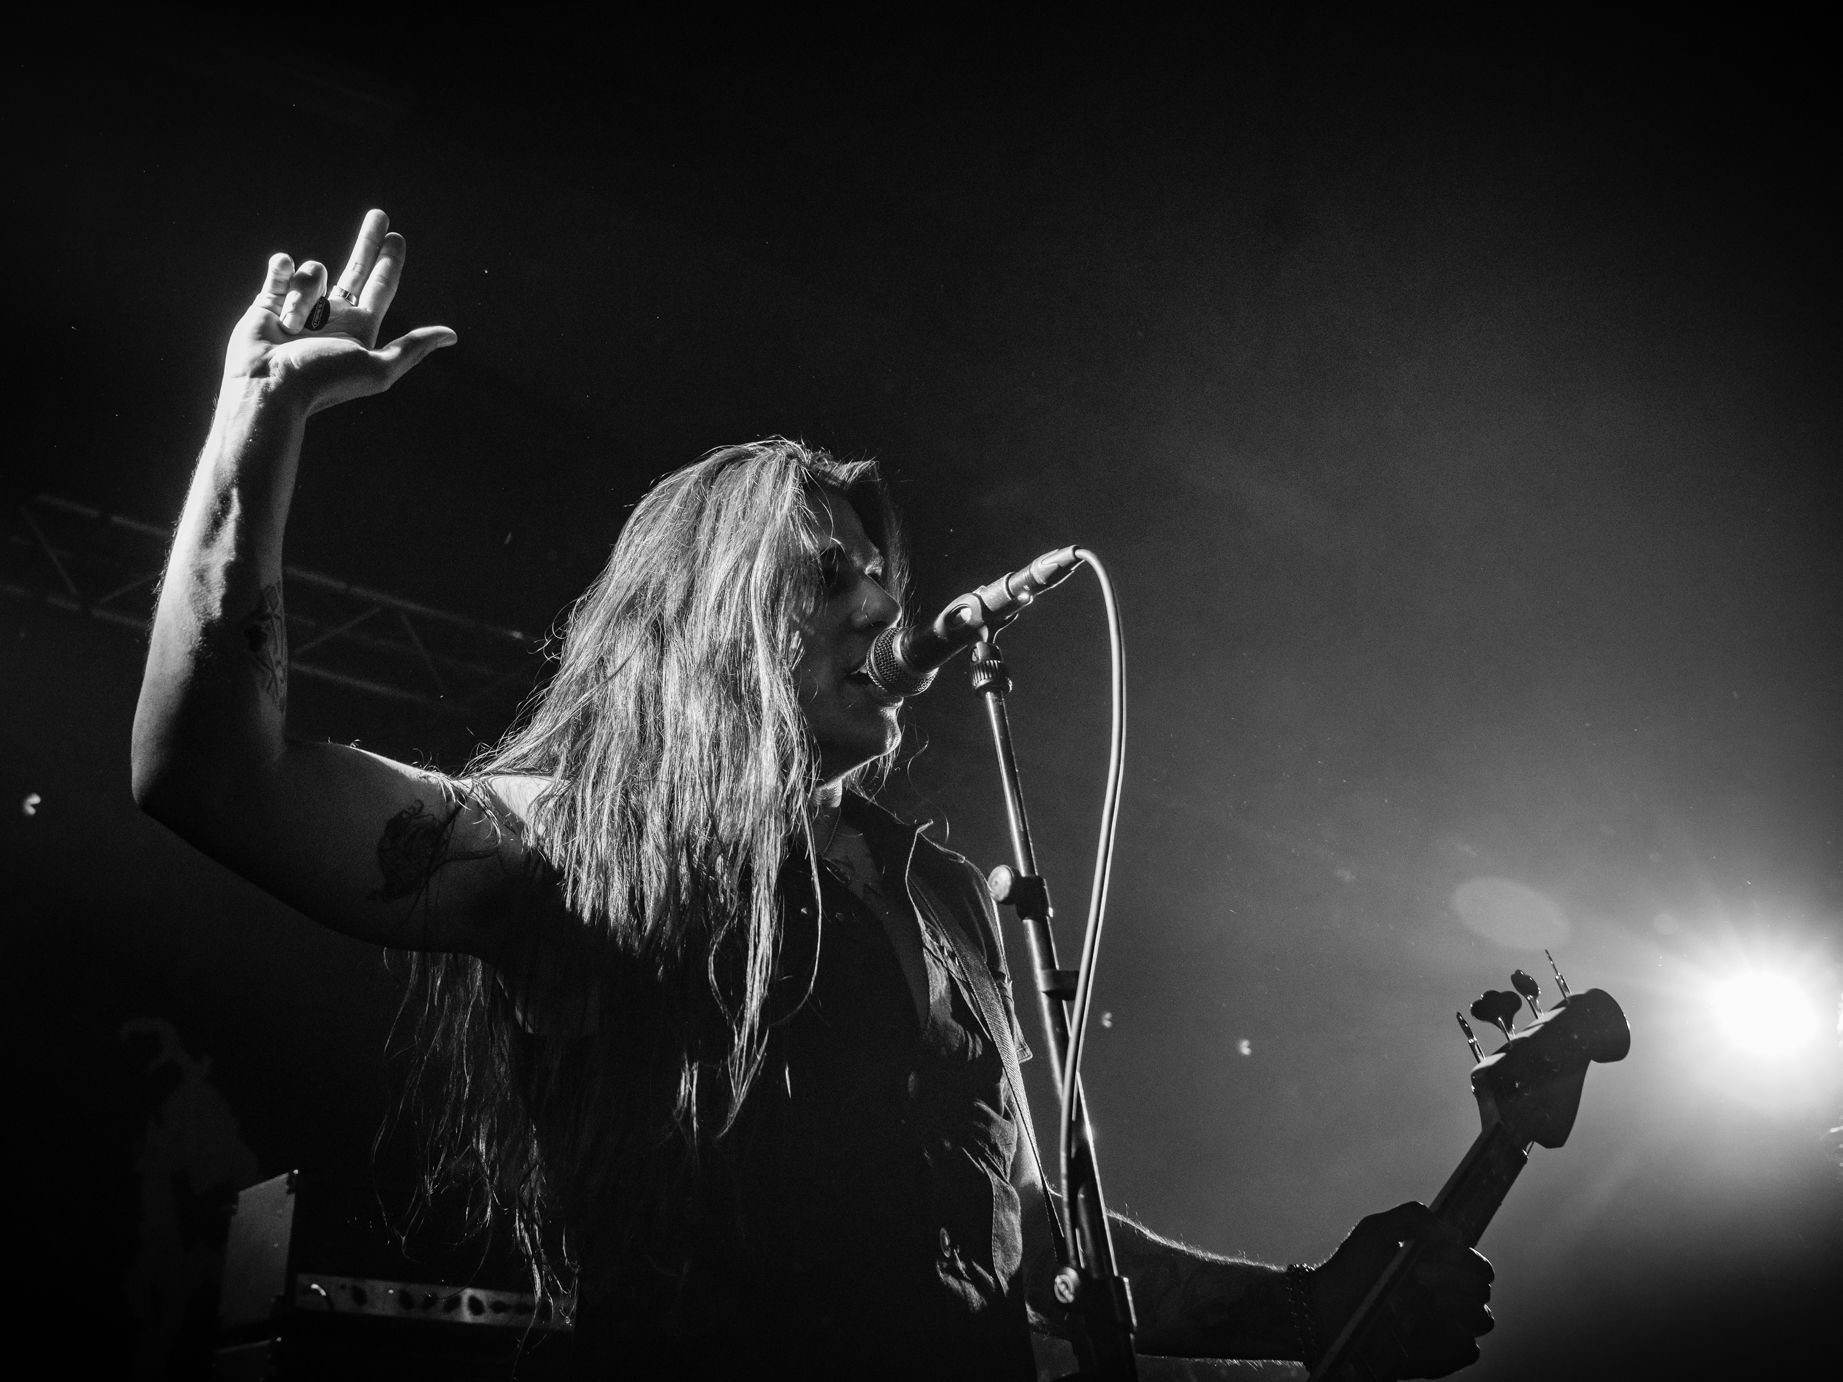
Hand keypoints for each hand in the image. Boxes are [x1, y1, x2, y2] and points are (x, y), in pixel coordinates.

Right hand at [223, 208, 455, 415]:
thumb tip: (451, 335)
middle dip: (368, 242)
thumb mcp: (378, 368)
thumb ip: (412, 349)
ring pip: (314, 272)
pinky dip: (282, 271)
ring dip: (305, 294)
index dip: (390, 262)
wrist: (268, 386)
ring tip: (293, 327)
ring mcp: (301, 306)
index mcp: (359, 328)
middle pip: (355, 269)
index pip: (381, 287)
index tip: (398, 237)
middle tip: (380, 215)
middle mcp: (332, 316)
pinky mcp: (268, 301)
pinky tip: (281, 279)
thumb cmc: (323, 381)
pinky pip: (281, 268)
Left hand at [1309, 1203, 1493, 1379]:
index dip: (1466, 1258)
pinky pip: (1469, 1351)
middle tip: (1420, 1274)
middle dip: (1457, 1277)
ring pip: (1482, 1319)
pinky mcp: (1438, 1355)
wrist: (1326, 1308)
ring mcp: (1444, 1327)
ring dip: (1461, 1305)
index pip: (1477, 1265)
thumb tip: (1452, 1231)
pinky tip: (1433, 1325)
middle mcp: (1448, 1298)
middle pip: (1482, 1289)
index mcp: (1441, 1269)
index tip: (1435, 1253)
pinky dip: (1459, 1339)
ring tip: (1429, 1299)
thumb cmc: (1352, 1268)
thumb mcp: (1377, 1231)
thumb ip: (1413, 1217)